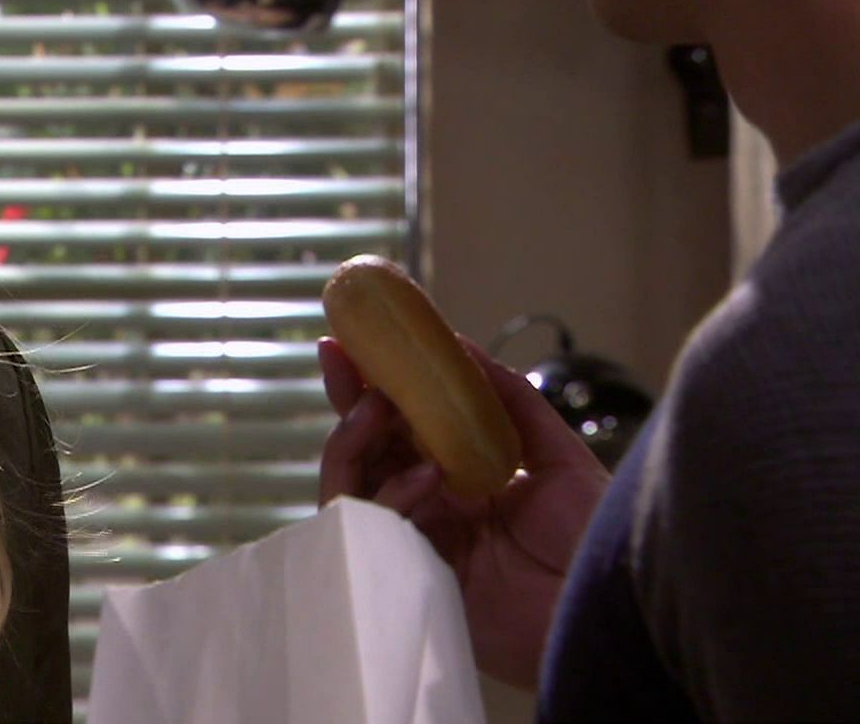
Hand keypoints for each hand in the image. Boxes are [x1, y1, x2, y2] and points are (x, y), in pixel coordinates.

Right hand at [316, 335, 611, 689]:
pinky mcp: (409, 572)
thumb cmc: (593, 541)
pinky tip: (429, 474)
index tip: (354, 342)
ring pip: (351, 483)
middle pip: (364, 448)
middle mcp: (430, 505)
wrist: (609, 611)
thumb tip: (458, 343)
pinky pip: (371, 527)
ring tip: (379, 408)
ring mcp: (415, 539)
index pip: (402, 425)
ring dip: (356, 438)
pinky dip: (390, 493)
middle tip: (343, 360)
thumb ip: (509, 399)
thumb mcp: (557, 455)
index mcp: (461, 476)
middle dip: (348, 400)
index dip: (374, 385)